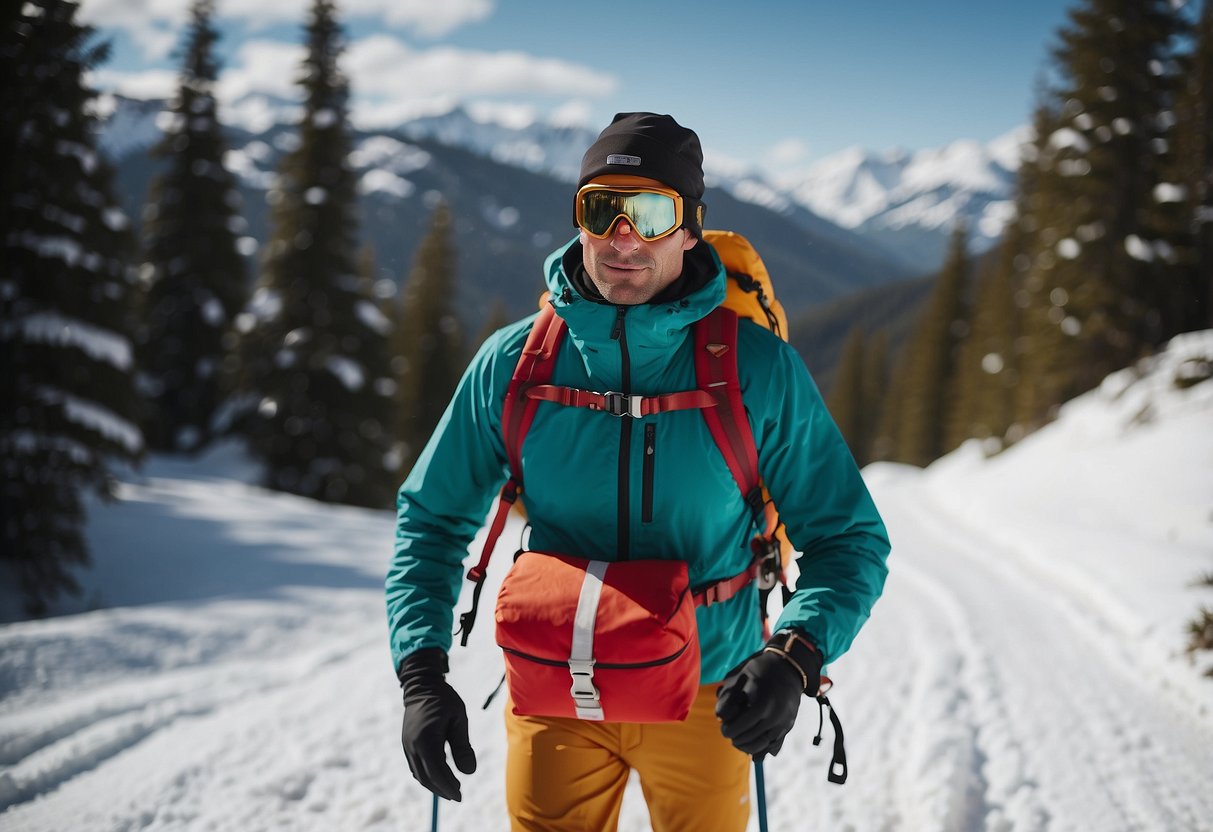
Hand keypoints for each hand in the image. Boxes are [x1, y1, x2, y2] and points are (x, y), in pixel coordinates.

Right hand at [398, 648, 476, 800]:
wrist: (421, 685)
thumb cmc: (444, 700)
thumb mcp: (459, 719)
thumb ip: (463, 746)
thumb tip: (470, 772)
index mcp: (425, 740)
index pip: (436, 772)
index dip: (448, 786)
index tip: (460, 795)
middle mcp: (412, 745)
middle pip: (426, 777)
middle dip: (442, 789)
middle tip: (457, 796)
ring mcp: (407, 745)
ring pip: (418, 774)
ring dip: (433, 784)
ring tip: (450, 789)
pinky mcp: (406, 743)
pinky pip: (415, 766)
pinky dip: (426, 775)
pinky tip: (438, 777)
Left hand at [715, 631, 822, 758]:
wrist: (788, 666)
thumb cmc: (758, 670)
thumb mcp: (737, 678)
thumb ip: (726, 699)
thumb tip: (721, 719)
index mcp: (761, 705)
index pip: (737, 729)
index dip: (727, 730)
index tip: (724, 726)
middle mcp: (775, 717)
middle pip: (749, 740)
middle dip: (736, 738)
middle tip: (731, 731)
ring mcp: (784, 723)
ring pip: (762, 746)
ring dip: (748, 746)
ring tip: (740, 738)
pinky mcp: (788, 726)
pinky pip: (774, 746)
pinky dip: (762, 748)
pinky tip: (754, 744)